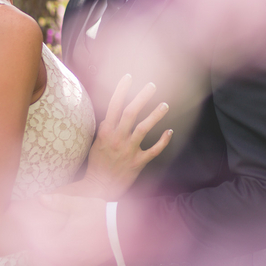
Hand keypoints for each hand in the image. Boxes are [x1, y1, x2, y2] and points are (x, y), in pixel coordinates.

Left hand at [20, 194, 110, 265]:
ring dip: (44, 258)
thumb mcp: (79, 204)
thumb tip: (41, 198)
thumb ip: (58, 202)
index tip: (25, 224)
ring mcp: (74, 265)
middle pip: (40, 258)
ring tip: (42, 247)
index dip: (29, 233)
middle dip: (35, 248)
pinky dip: (56, 263)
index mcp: (60, 244)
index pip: (36, 243)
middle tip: (31, 237)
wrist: (121, 230)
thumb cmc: (100, 216)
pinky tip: (57, 254)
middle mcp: (65, 259)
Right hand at [82, 74, 172, 199]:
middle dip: (142, 97)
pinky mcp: (137, 162)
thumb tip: (111, 112)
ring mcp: (128, 150)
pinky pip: (153, 150)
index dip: (121, 90)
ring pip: (143, 128)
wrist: (99, 188)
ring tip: (165, 104)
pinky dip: (163, 141)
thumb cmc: (97, 164)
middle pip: (130, 113)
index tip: (128, 77)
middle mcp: (117, 138)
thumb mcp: (96, 142)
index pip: (113, 106)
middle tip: (152, 85)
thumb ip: (105, 127)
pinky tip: (169, 132)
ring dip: (155, 115)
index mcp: (106, 132)